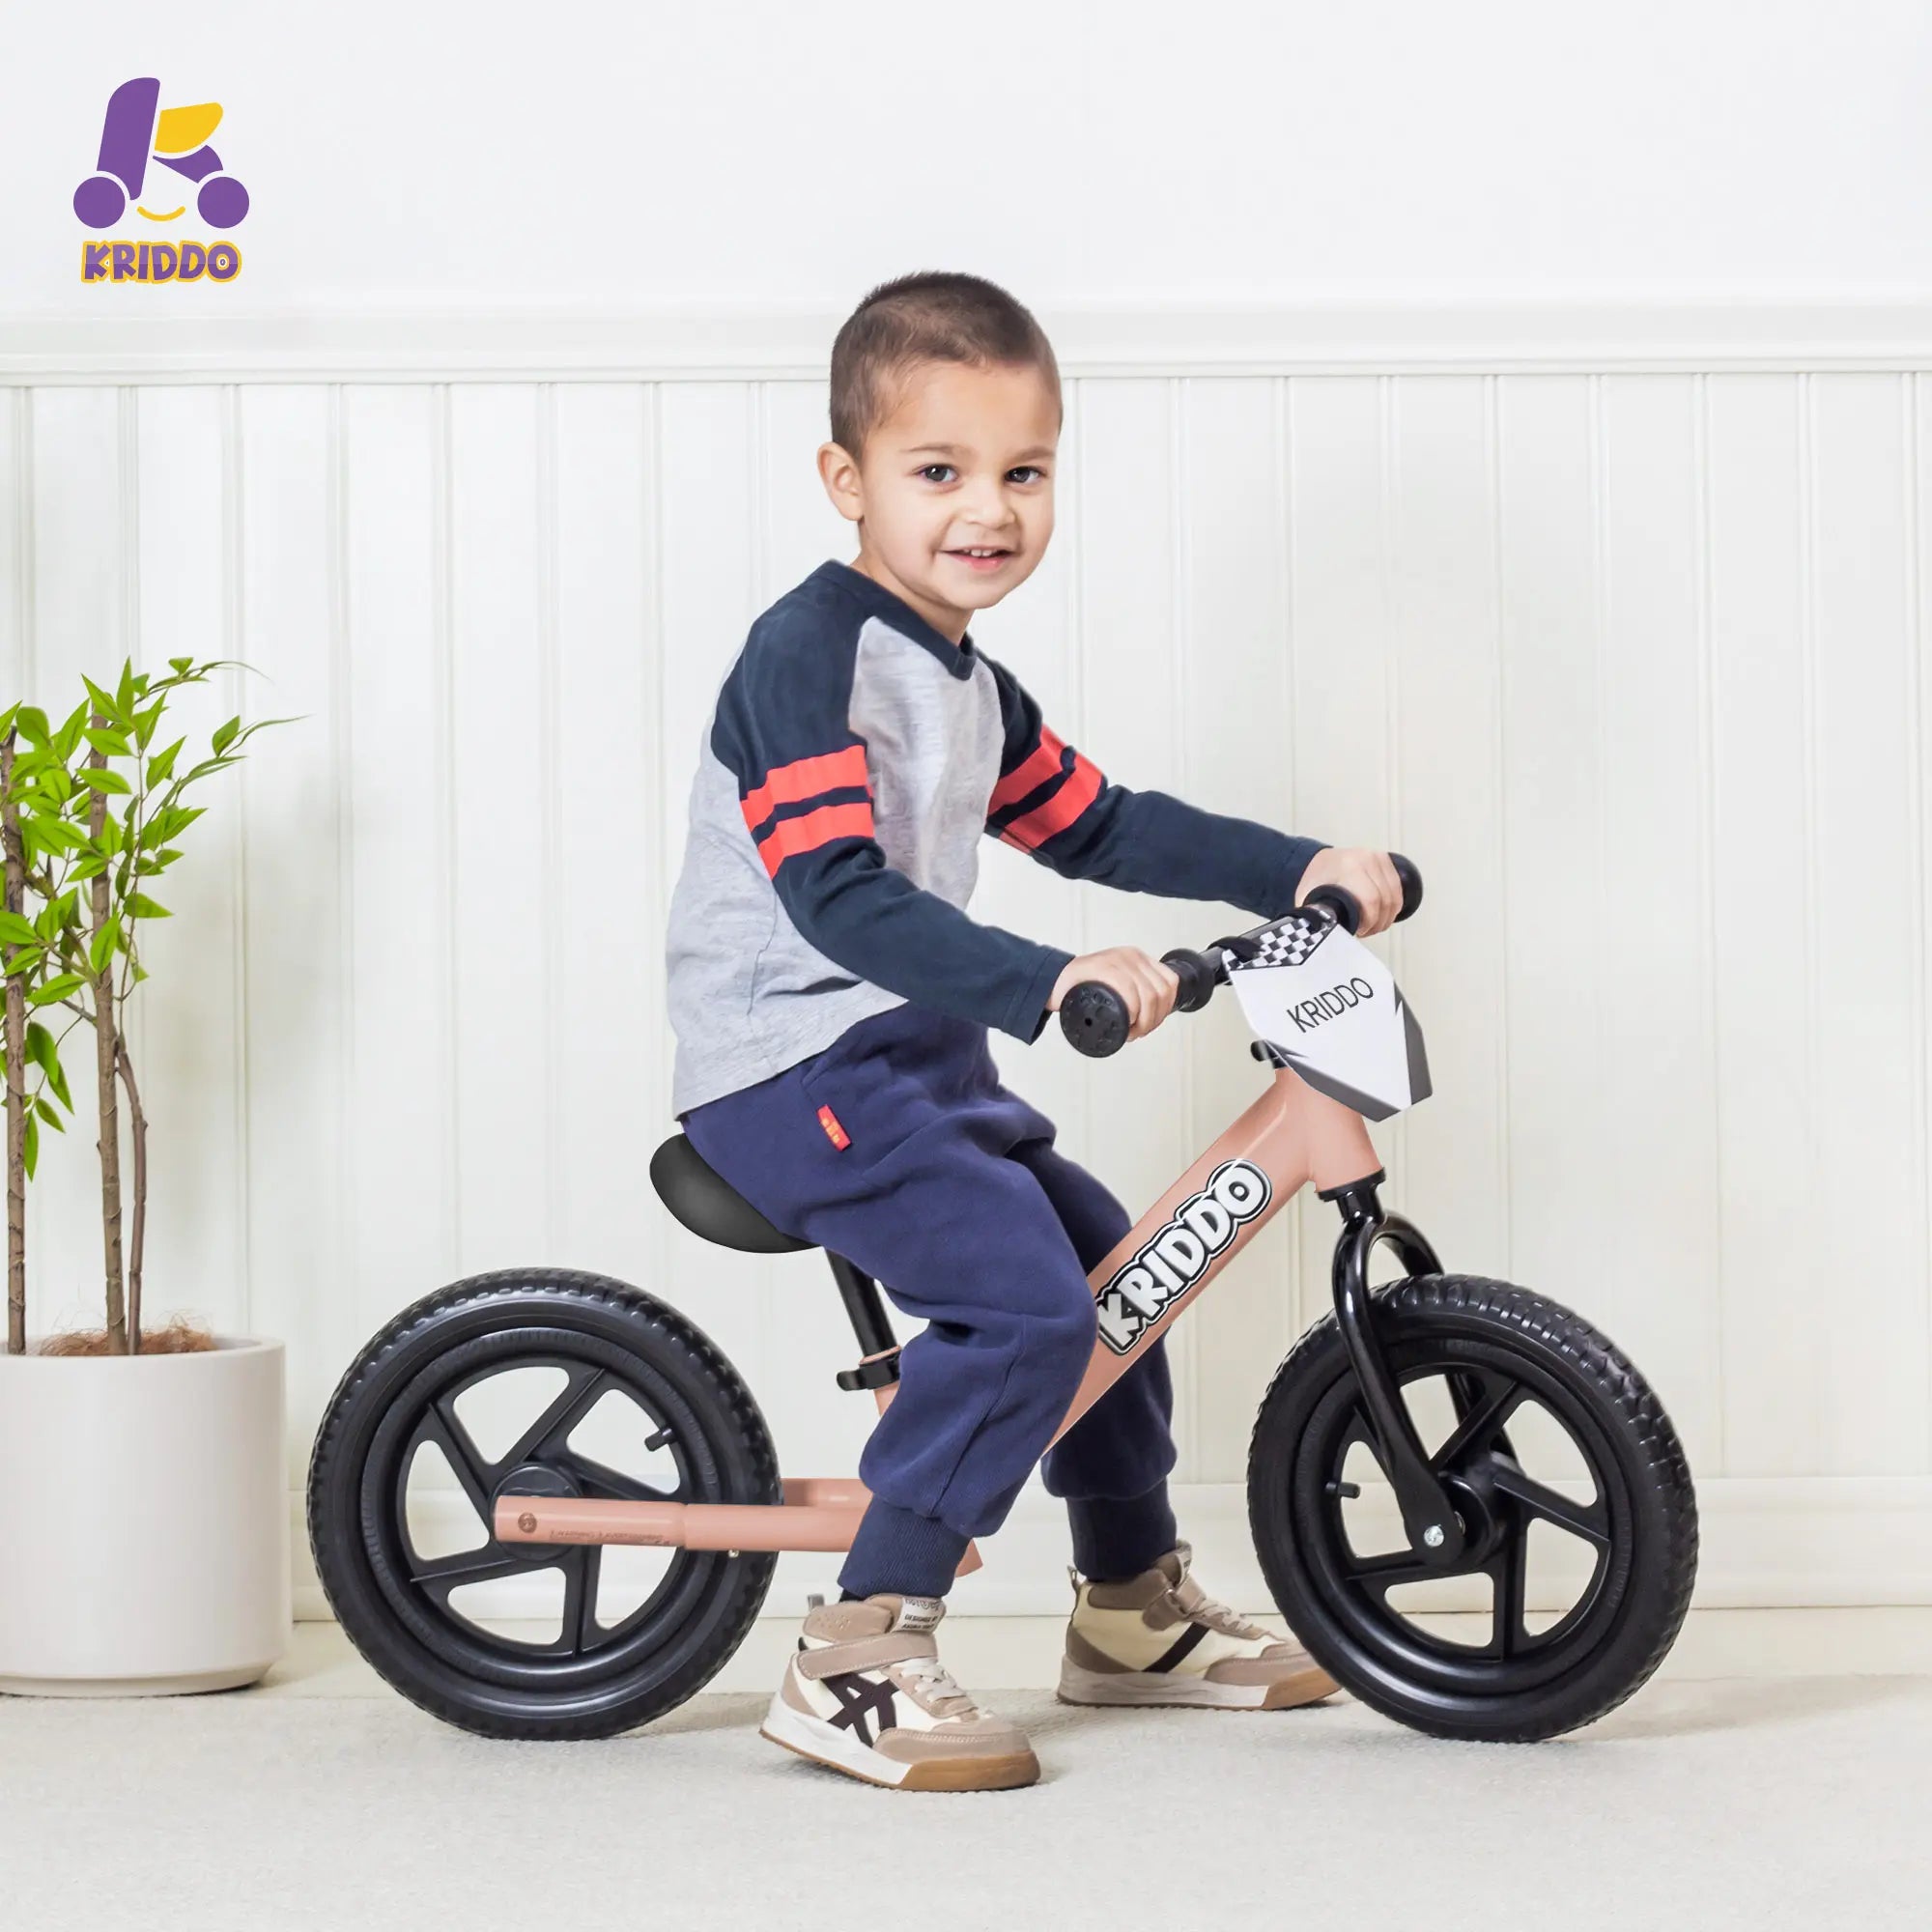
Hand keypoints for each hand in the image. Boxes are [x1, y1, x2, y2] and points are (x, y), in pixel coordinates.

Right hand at [1049, 947, 1179, 1040]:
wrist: (1052, 983)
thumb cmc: (1082, 988)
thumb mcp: (1117, 984)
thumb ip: (1136, 992)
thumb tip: (1156, 1014)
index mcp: (1138, 959)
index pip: (1170, 982)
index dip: (1165, 1009)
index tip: (1151, 1023)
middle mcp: (1131, 956)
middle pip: (1162, 992)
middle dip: (1154, 1020)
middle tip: (1137, 1032)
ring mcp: (1118, 960)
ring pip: (1150, 994)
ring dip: (1144, 1020)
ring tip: (1130, 1031)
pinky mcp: (1103, 967)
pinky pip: (1129, 991)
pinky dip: (1132, 1011)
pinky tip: (1124, 1021)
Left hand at [1296, 848, 1402, 935]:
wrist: (1320, 861)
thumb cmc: (1315, 879)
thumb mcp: (1309, 897)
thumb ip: (1316, 915)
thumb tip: (1322, 935)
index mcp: (1348, 866)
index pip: (1371, 899)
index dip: (1369, 921)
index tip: (1359, 931)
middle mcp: (1366, 858)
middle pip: (1386, 900)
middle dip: (1378, 923)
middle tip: (1365, 932)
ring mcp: (1378, 858)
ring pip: (1395, 897)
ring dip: (1387, 917)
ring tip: (1372, 926)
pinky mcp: (1387, 861)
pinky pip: (1398, 890)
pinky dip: (1392, 907)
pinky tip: (1381, 915)